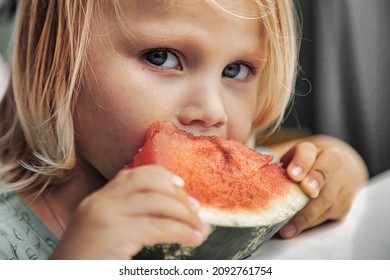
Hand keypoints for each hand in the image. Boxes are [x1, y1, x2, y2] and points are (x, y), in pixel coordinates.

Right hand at [50, 165, 209, 258]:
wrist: (63, 278)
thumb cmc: (86, 263)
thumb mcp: (102, 233)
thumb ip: (125, 219)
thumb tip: (163, 216)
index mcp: (97, 200)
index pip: (133, 174)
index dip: (161, 175)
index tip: (181, 185)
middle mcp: (100, 201)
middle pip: (149, 183)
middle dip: (178, 195)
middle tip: (197, 209)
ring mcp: (105, 214)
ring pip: (158, 202)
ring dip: (186, 215)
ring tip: (201, 228)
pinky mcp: (114, 231)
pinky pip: (159, 226)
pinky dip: (182, 231)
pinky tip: (194, 238)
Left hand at [273, 135, 367, 238]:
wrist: (332, 172)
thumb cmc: (299, 168)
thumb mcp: (287, 161)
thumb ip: (271, 165)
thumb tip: (244, 170)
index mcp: (311, 151)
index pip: (308, 151)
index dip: (302, 162)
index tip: (293, 175)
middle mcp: (328, 165)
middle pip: (325, 172)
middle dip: (316, 181)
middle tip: (306, 191)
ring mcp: (339, 186)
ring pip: (328, 198)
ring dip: (307, 214)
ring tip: (287, 227)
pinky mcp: (342, 206)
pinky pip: (327, 215)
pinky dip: (309, 224)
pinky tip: (293, 230)